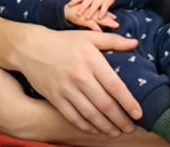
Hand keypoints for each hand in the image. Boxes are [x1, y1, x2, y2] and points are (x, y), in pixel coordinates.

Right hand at [17, 27, 141, 136]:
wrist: (31, 47)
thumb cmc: (63, 41)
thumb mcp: (88, 37)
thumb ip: (113, 41)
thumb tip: (135, 43)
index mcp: (91, 59)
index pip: (115, 85)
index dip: (128, 102)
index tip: (138, 113)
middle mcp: (80, 75)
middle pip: (105, 104)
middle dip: (120, 119)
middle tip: (130, 128)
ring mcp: (66, 88)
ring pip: (90, 114)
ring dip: (105, 126)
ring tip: (116, 132)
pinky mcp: (54, 97)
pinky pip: (73, 117)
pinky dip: (86, 126)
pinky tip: (95, 129)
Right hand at [65, 3, 118, 30]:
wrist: (65, 9)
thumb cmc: (76, 11)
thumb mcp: (86, 11)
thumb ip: (93, 15)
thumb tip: (100, 21)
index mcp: (93, 10)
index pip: (103, 12)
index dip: (110, 15)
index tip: (115, 18)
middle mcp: (92, 12)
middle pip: (103, 16)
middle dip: (110, 20)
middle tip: (117, 24)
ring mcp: (88, 15)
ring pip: (99, 19)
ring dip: (107, 22)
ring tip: (114, 25)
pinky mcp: (82, 19)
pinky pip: (90, 24)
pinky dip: (95, 27)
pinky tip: (100, 31)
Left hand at [69, 0, 115, 19]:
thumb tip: (70, 5)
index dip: (74, 0)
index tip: (69, 5)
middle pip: (87, 1)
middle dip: (82, 8)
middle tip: (78, 14)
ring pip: (95, 5)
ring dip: (91, 11)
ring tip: (87, 18)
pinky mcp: (107, 1)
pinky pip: (104, 8)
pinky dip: (102, 13)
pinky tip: (99, 17)